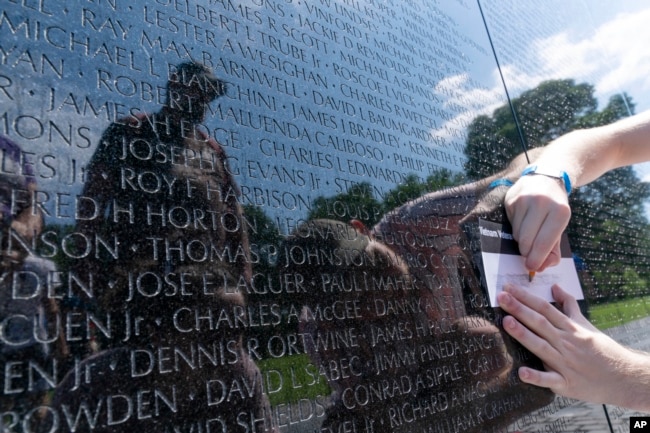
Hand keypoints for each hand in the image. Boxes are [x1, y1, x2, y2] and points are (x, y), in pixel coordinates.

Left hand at [497, 283, 649, 410]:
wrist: (623, 377)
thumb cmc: (601, 350)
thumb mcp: (586, 324)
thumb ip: (568, 305)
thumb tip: (556, 286)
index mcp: (570, 328)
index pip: (545, 308)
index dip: (526, 297)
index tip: (508, 288)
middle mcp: (566, 343)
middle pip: (540, 323)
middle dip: (519, 309)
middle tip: (501, 297)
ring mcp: (565, 363)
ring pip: (541, 347)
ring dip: (523, 334)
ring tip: (506, 322)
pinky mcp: (566, 383)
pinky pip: (549, 379)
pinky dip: (536, 376)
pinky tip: (521, 372)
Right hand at [504, 175, 570, 270]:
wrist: (546, 178)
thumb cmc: (555, 207)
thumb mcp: (561, 226)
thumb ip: (553, 250)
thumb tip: (540, 267)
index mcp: (560, 211)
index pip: (543, 243)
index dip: (536, 259)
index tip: (532, 267)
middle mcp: (541, 203)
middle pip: (526, 241)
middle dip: (527, 252)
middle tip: (529, 253)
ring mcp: (523, 200)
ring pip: (516, 234)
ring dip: (521, 239)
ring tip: (529, 231)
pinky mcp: (510, 199)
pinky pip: (510, 224)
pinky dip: (516, 228)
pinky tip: (523, 220)